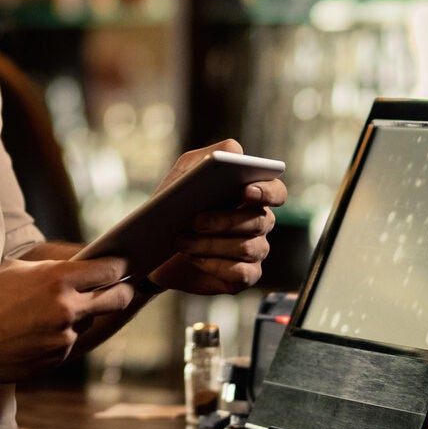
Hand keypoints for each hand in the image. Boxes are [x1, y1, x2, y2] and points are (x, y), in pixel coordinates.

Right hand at [0, 257, 134, 382]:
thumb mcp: (18, 270)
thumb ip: (55, 270)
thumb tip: (84, 268)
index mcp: (58, 280)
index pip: (110, 269)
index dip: (119, 266)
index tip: (121, 266)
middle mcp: (67, 309)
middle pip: (118, 299)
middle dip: (123, 291)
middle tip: (120, 288)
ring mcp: (64, 338)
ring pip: (88, 323)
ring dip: (77, 317)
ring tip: (43, 314)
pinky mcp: (56, 359)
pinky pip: (68, 343)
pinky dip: (58, 337)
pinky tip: (32, 333)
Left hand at [149, 139, 285, 295]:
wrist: (152, 247)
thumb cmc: (173, 206)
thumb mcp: (182, 175)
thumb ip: (207, 157)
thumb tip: (234, 152)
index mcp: (251, 195)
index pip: (276, 191)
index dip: (267, 192)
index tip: (246, 191)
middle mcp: (259, 222)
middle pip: (259, 220)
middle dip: (225, 220)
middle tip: (195, 220)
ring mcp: (254, 251)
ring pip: (248, 247)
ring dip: (211, 243)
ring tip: (182, 240)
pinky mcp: (243, 276)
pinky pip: (241, 272)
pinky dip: (215, 265)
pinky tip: (194, 258)